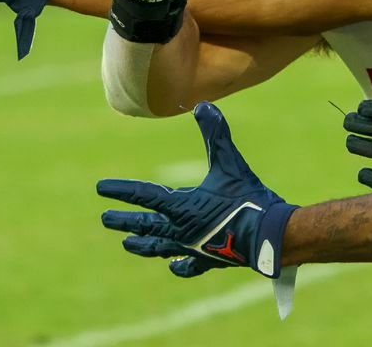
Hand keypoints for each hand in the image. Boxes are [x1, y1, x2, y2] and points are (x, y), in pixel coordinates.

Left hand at [98, 102, 297, 277]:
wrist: (270, 235)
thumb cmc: (247, 198)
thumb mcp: (229, 162)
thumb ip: (215, 134)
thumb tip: (203, 105)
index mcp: (181, 206)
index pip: (143, 196)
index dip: (121, 190)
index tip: (101, 188)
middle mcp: (181, 230)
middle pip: (145, 225)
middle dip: (124, 221)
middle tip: (105, 219)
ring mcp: (193, 247)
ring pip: (160, 247)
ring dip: (143, 244)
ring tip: (127, 244)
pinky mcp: (210, 260)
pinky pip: (189, 265)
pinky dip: (179, 266)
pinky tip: (173, 266)